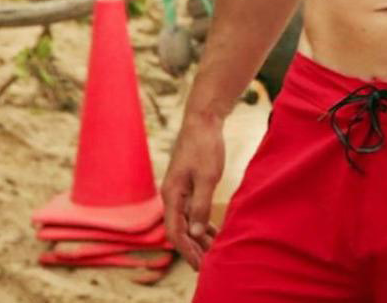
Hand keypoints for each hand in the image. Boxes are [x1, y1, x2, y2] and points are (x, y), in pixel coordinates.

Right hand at [160, 109, 224, 267]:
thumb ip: (201, 206)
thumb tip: (197, 233)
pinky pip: (193, 211)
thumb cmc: (204, 146)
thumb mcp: (206, 177)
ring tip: (213, 253)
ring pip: (187, 221)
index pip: (175, 231)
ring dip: (199, 238)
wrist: (203, 120)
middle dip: (193, 249)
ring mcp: (179, 190)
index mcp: (172, 194)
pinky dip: (203, 224)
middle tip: (208, 266)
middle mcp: (172, 195)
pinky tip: (214, 233)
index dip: (187, 250)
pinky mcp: (188, 185)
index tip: (200, 265)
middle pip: (180, 230)